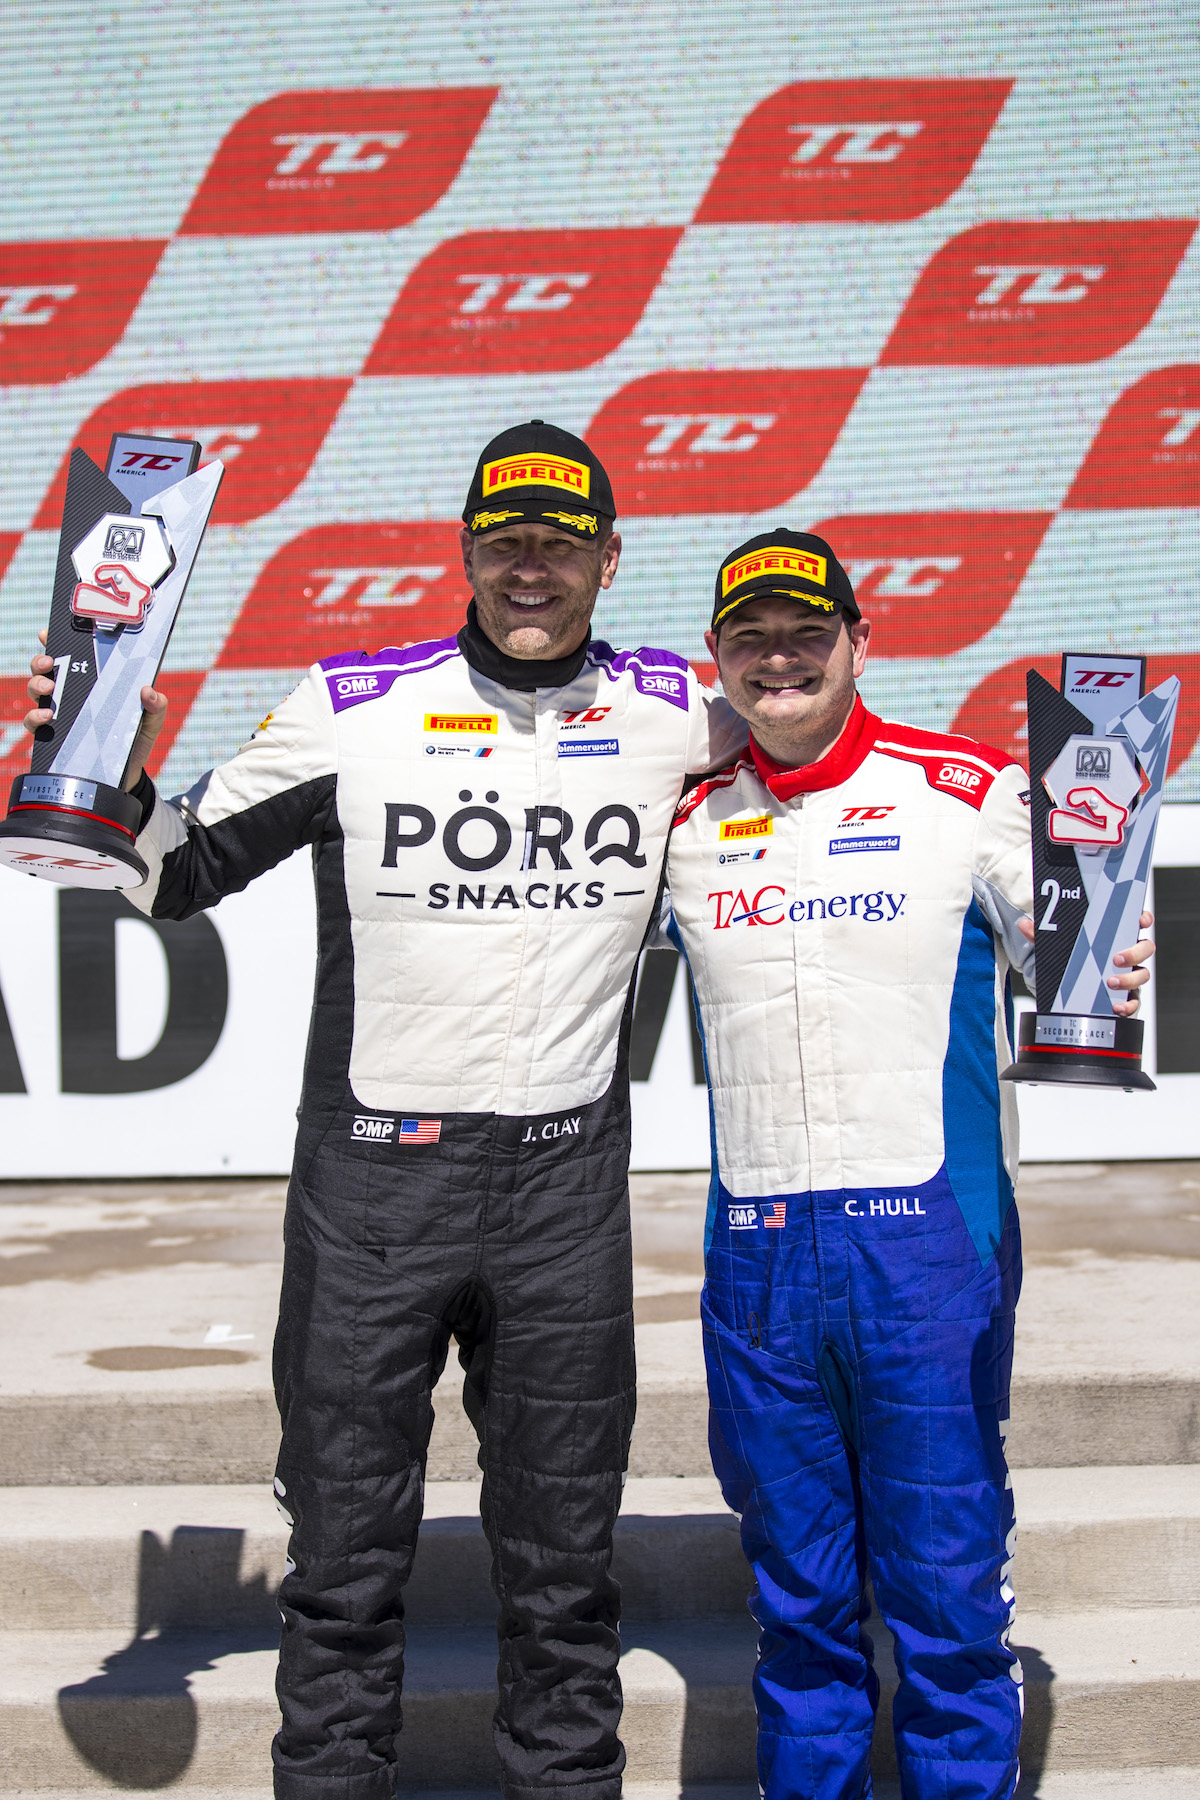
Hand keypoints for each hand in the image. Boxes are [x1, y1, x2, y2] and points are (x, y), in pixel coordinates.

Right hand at [25, 628, 167, 790]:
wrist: (127, 774)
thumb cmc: (135, 739)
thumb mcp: (150, 720)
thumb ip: (156, 706)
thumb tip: (148, 691)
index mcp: (94, 683)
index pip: (71, 656)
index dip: (57, 641)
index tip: (49, 632)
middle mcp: (72, 695)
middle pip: (46, 670)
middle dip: (41, 661)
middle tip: (48, 663)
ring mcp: (60, 715)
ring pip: (36, 691)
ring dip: (36, 685)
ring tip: (48, 688)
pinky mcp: (53, 738)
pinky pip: (33, 724)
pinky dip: (34, 717)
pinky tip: (47, 717)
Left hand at [1017, 909, 1155, 1015]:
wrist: (1064, 995)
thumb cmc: (1067, 963)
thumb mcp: (1053, 949)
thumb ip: (1040, 936)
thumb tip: (1024, 924)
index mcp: (1113, 938)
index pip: (1136, 923)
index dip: (1143, 919)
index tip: (1140, 920)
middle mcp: (1126, 956)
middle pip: (1145, 948)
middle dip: (1135, 952)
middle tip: (1117, 958)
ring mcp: (1129, 976)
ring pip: (1143, 974)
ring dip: (1130, 979)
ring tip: (1110, 982)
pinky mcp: (1126, 997)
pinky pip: (1135, 1001)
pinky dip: (1129, 1005)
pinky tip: (1116, 1007)